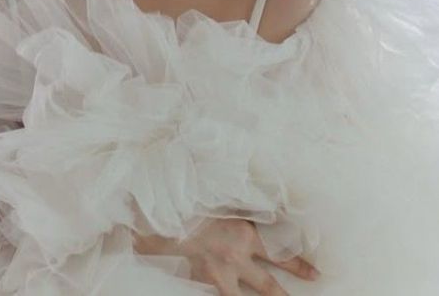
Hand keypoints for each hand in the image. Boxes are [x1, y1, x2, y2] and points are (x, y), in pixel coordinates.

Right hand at [133, 217, 318, 295]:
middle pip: (267, 284)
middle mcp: (237, 258)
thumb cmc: (200, 202)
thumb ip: (246, 208)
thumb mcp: (228, 201)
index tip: (315, 274)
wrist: (170, 218)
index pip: (280, 252)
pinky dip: (229, 295)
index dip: (298, 265)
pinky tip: (228, 293)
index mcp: (246, 234)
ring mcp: (221, 274)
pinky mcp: (205, 281)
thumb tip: (268, 206)